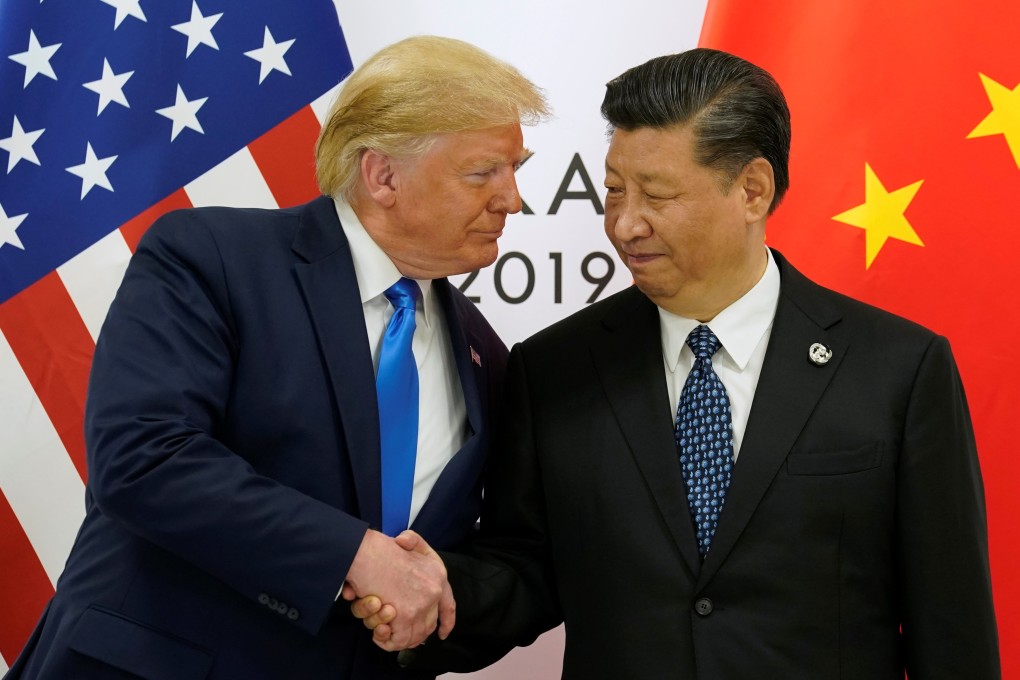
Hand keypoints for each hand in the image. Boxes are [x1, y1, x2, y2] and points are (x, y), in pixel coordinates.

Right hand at [344, 530, 454, 650]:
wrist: (365, 553)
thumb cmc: (378, 548)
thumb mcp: (406, 540)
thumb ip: (412, 541)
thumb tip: (404, 542)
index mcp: (437, 573)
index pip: (448, 605)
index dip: (446, 622)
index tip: (442, 633)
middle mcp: (434, 591)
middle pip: (428, 625)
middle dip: (414, 635)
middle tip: (396, 634)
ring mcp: (420, 605)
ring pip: (414, 636)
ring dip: (396, 637)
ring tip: (381, 629)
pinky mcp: (404, 617)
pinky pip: (398, 640)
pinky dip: (385, 640)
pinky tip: (377, 634)